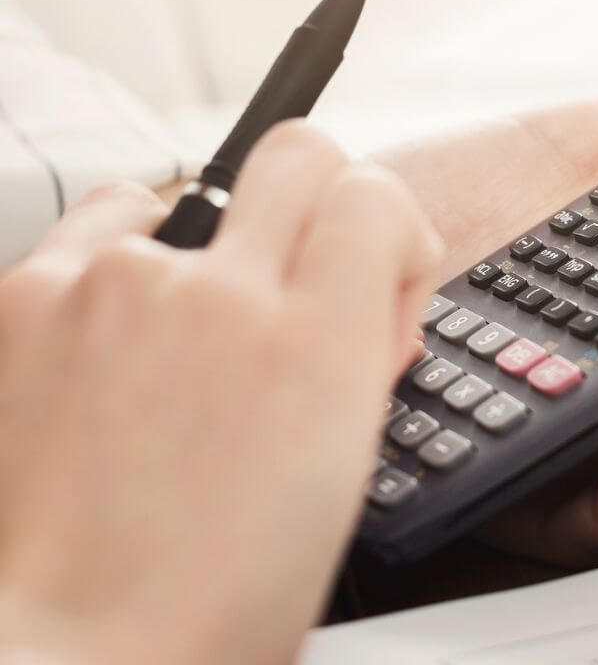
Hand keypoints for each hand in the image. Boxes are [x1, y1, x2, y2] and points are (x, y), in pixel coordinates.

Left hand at [0, 123, 441, 663]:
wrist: (75, 654)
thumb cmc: (213, 597)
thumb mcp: (344, 471)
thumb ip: (361, 354)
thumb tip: (363, 299)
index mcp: (317, 349)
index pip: (378, 196)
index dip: (390, 231)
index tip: (379, 274)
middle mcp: (219, 295)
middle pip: (300, 153)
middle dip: (320, 204)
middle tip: (300, 277)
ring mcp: (116, 286)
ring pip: (194, 190)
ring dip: (214, 247)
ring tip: (190, 336)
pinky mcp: (30, 293)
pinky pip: (107, 224)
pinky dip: (128, 260)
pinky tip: (127, 334)